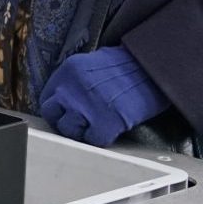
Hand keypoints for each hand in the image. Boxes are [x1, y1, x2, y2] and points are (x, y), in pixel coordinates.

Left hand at [39, 46, 168, 146]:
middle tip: (82, 122)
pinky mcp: (105, 122)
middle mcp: (71, 88)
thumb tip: (65, 98)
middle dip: (65, 120)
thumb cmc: (128, 66)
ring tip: (98, 125)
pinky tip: (111, 129)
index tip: (67, 113)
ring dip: (82, 131)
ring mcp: (86, 107)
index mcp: (68, 71)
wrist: (154, 68)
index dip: (58, 108)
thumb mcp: (93, 63)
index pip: (47, 98)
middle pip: (52, 114)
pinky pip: (92, 140)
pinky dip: (101, 138)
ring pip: (69, 130)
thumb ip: (75, 80)